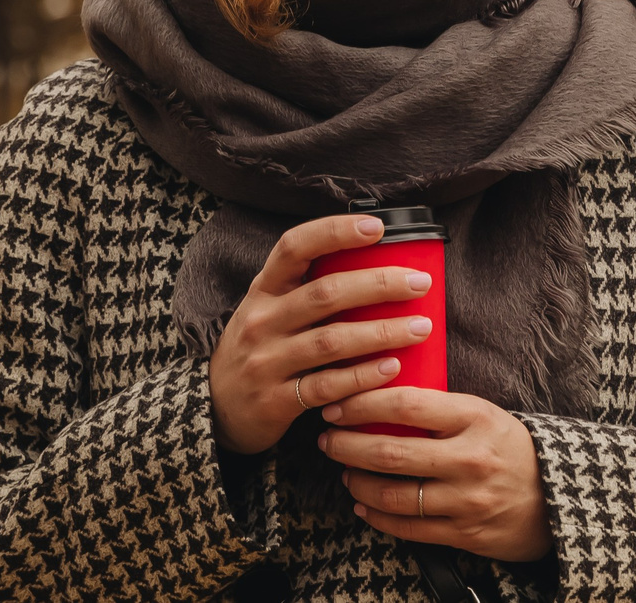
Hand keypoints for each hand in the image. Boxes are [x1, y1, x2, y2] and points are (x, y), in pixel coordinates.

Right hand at [207, 213, 437, 455]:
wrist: (215, 408)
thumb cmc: (259, 347)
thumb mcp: (271, 309)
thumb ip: (309, 289)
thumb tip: (378, 263)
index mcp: (264, 289)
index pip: (295, 246)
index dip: (335, 231)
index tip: (377, 227)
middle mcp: (262, 320)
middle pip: (325, 293)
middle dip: (378, 285)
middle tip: (420, 283)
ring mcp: (266, 361)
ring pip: (331, 340)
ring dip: (381, 332)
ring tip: (420, 328)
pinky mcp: (274, 401)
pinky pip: (326, 386)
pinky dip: (362, 377)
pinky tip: (392, 369)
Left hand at [317, 387, 552, 562]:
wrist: (556, 496)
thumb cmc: (510, 447)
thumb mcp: (484, 414)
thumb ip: (440, 406)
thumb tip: (381, 387)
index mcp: (476, 417)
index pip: (407, 404)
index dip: (363, 403)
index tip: (338, 404)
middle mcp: (471, 458)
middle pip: (391, 451)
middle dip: (347, 444)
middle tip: (327, 438)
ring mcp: (467, 499)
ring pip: (393, 493)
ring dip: (357, 482)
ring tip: (344, 470)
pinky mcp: (464, 533)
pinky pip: (407, 527)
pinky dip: (376, 516)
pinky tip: (363, 504)